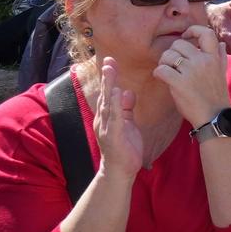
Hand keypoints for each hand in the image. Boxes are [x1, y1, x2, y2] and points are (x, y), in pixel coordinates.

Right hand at [90, 56, 142, 181]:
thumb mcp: (127, 123)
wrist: (120, 171)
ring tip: (110, 71)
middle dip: (107, 77)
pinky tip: (116, 94)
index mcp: (107, 116)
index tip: (110, 61)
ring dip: (108, 86)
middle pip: (105, 94)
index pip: (108, 93)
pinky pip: (115, 118)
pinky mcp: (113, 136)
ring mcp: (106, 127)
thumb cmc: (124, 147)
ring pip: (107, 103)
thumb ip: (126, 108)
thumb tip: (126, 91)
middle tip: (108, 61)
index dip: (109, 77)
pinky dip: (115, 105)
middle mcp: (103, 119)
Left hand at [152, 24, 230, 128]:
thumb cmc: (215, 96)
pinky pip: (161, 69)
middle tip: (172, 62)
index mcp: (214, 57)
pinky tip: (163, 78)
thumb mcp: (221, 73)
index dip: (193, 31)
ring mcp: (191, 71)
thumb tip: (220, 43)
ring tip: (168, 71)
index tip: (186, 37)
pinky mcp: (179, 83)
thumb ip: (220, 57)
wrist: (214, 117)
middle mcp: (204, 61)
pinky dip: (158, 73)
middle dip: (172, 52)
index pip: (206, 33)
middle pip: (179, 44)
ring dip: (163, 63)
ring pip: (167, 55)